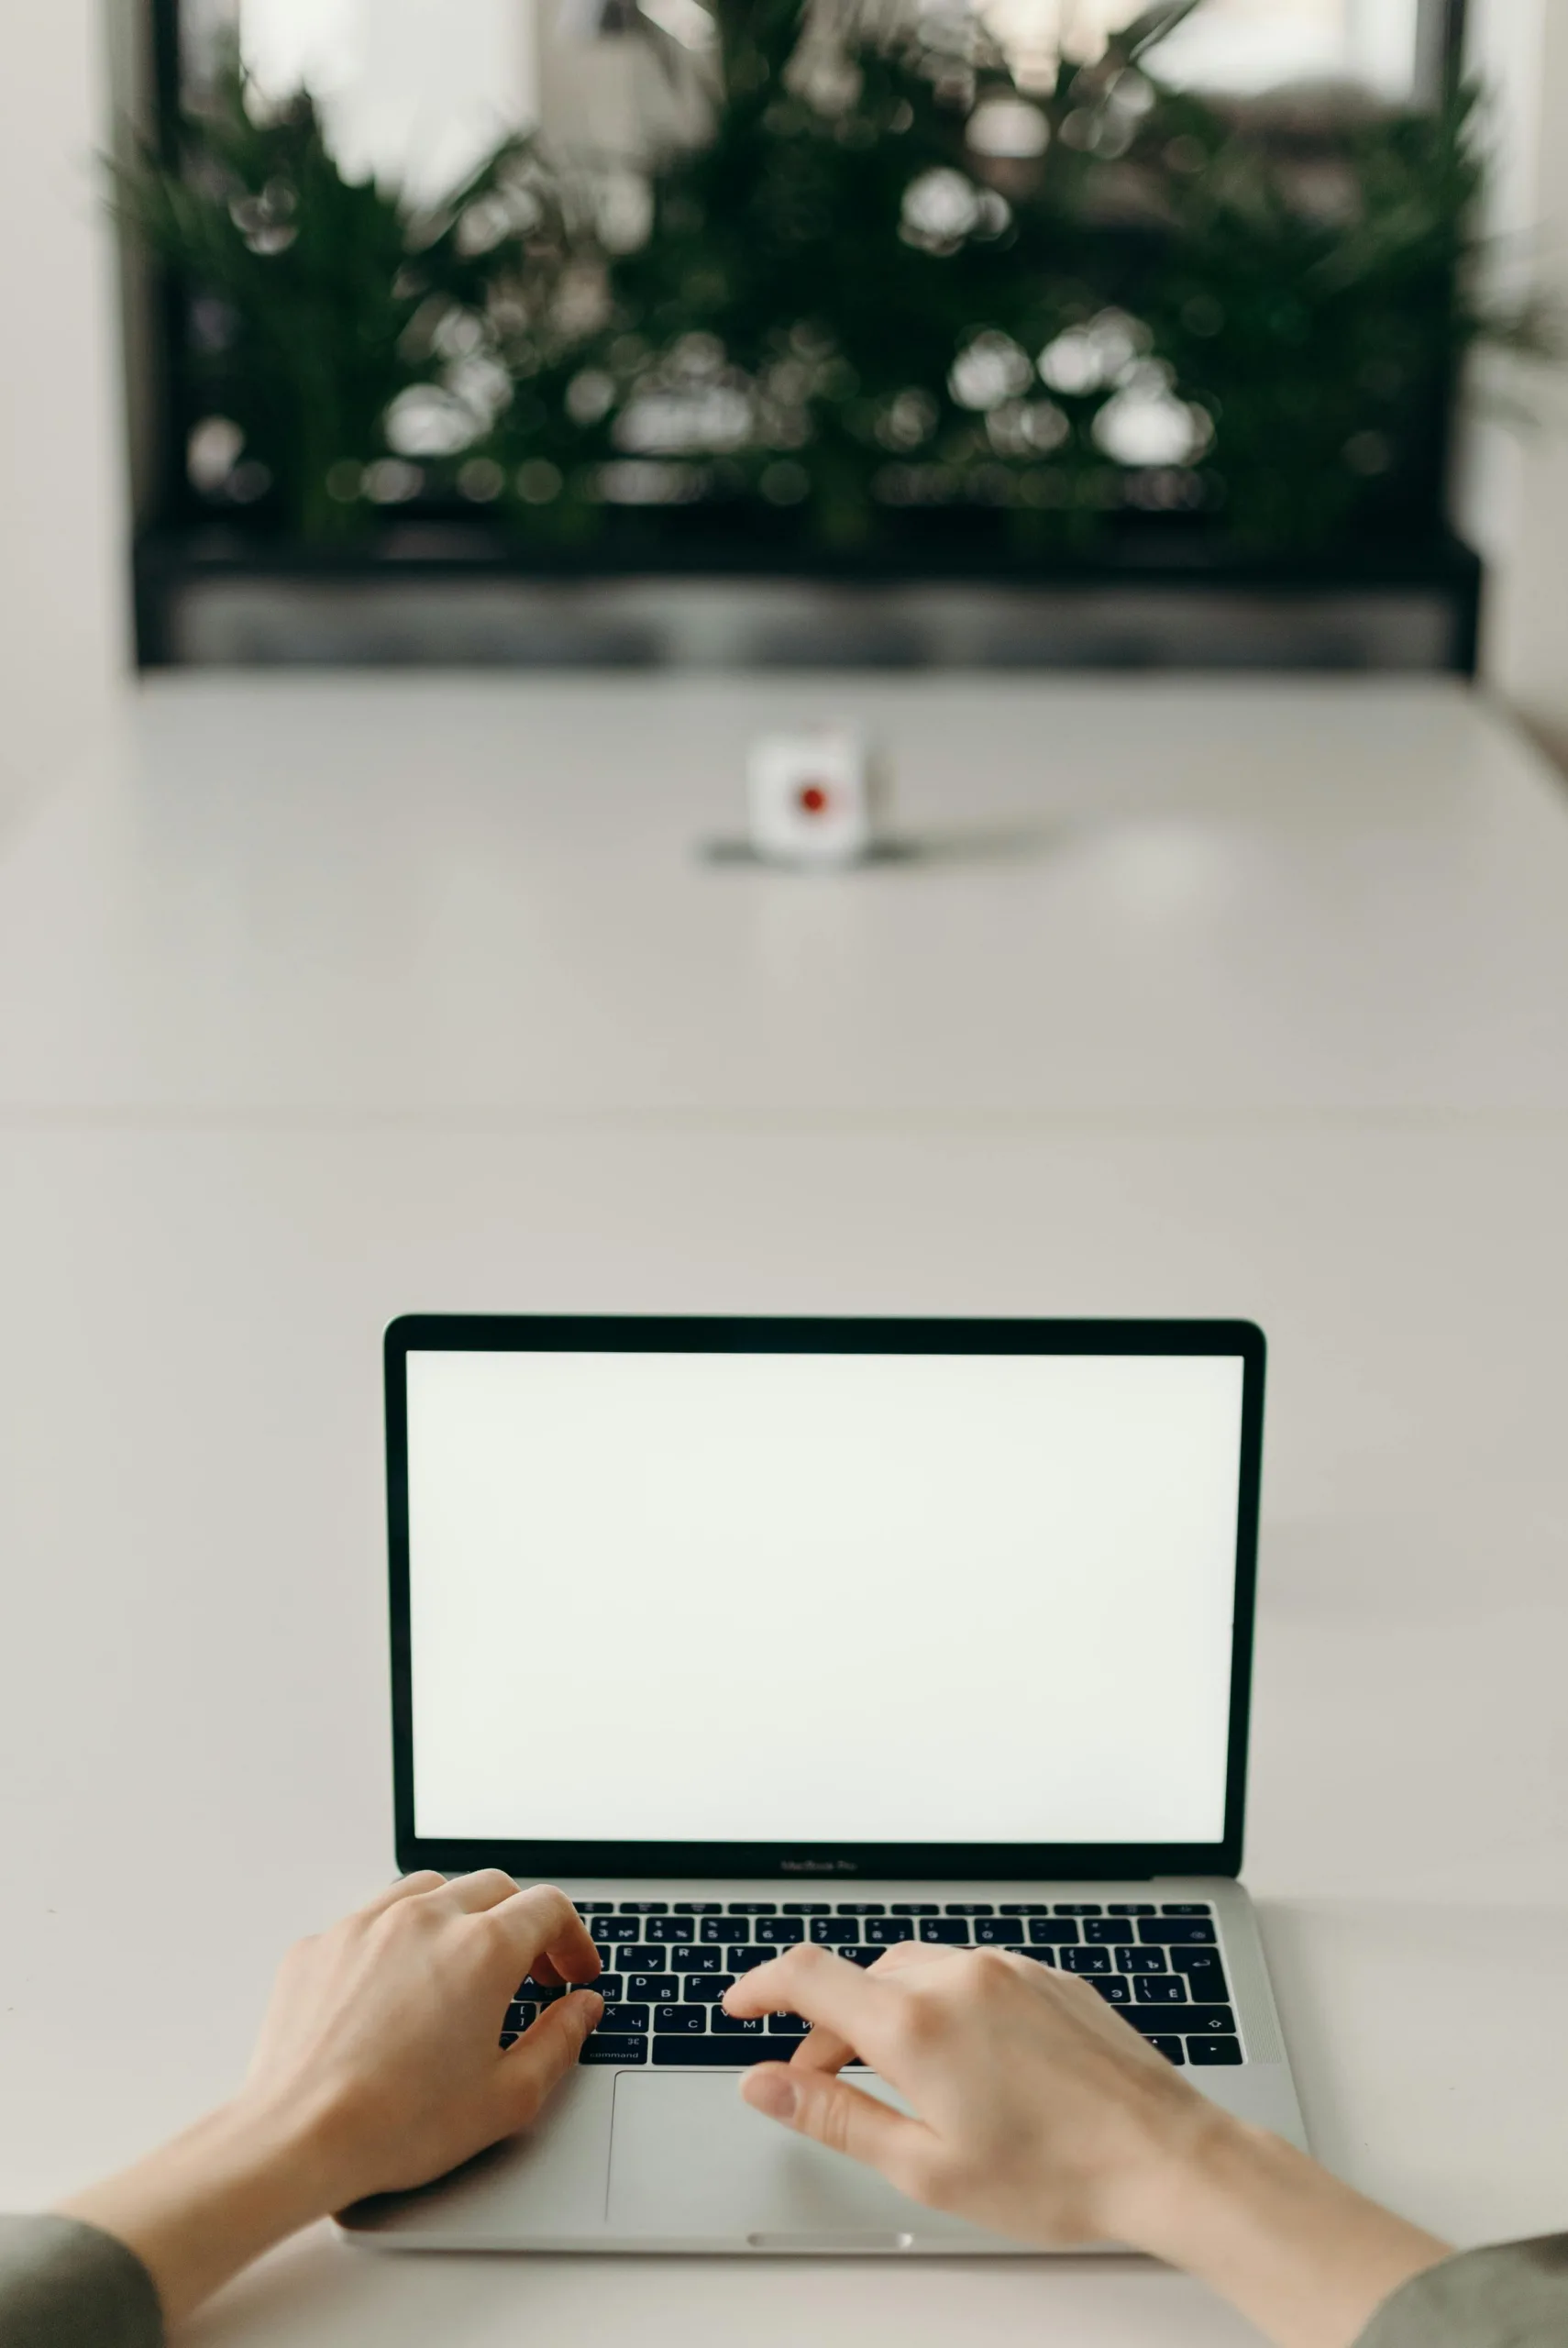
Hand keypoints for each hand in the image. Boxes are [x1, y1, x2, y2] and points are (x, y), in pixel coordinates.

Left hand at [242, 1869, 602, 2204]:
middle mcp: (424, 1919)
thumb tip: (581, 2009)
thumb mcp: (506, 2098)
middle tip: (530, 1975)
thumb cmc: (396, 2126)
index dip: (573, 1940)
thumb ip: (558, 2041)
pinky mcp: (321, 1944)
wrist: (296, 2139)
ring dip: (461, 1918)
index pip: (548, 1908)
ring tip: (464, 1970)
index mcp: (481, 1949)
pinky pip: (373, 1919)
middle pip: (494, 1889)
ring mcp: (366, 1924)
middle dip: (523, 1925)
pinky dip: (399, 1939)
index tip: (573, 1973)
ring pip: (431, 1891)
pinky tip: (398, 1988)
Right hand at [725, 1940, 1202, 2244]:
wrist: (1167, 2157)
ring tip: (900, 2081)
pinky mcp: (1047, 1976)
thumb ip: (833, 2115)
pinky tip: (967, 2065)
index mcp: (916, 2022)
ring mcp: (1008, 1969)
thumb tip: (763, 2084)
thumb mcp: (924, 2167)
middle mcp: (958, 1977)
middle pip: (862, 1979)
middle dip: (830, 2027)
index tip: (739, 2006)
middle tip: (824, 2085)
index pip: (809, 1975)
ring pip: (917, 1973)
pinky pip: (971, 1976)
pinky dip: (943, 2006)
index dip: (761, 1986)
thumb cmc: (1057, 2175)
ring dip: (888, 2013)